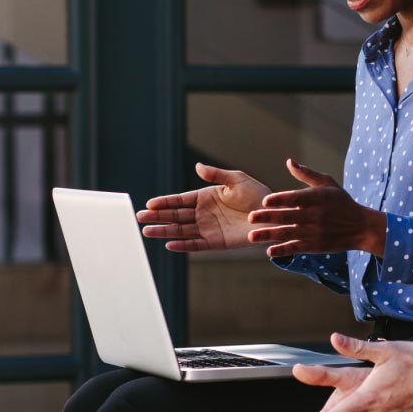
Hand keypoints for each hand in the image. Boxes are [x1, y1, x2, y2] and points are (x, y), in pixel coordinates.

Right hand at [138, 164, 269, 251]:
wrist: (273, 216)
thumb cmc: (257, 195)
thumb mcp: (236, 180)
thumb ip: (216, 175)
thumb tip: (197, 166)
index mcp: (205, 197)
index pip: (180, 200)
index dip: (164, 202)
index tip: (149, 204)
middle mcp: (204, 214)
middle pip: (175, 216)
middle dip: (157, 216)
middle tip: (139, 217)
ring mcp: (208, 228)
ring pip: (181, 230)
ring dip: (164, 231)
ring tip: (147, 231)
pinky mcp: (216, 242)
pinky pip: (196, 244)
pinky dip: (183, 245)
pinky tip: (169, 244)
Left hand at [247, 159, 386, 257]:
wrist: (361, 227)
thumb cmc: (341, 202)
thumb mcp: (327, 184)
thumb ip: (306, 174)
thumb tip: (289, 162)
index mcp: (317, 198)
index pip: (295, 199)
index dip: (280, 200)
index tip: (265, 201)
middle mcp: (314, 216)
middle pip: (287, 217)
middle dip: (268, 217)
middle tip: (250, 217)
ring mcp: (314, 232)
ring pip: (287, 233)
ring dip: (268, 235)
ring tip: (252, 236)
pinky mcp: (314, 246)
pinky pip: (295, 248)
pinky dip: (283, 250)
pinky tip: (270, 251)